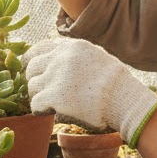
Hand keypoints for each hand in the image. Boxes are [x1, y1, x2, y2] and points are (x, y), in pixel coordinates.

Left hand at [26, 39, 156, 147]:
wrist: (125, 101)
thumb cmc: (116, 85)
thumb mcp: (97, 58)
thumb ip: (76, 56)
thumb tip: (59, 60)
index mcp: (72, 46)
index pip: (39, 48)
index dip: (33, 61)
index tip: (34, 72)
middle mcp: (61, 57)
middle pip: (31, 66)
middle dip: (34, 80)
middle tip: (42, 91)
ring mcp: (57, 75)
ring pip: (31, 85)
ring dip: (37, 95)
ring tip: (49, 103)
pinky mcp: (55, 96)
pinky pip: (35, 103)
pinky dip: (39, 109)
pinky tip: (48, 111)